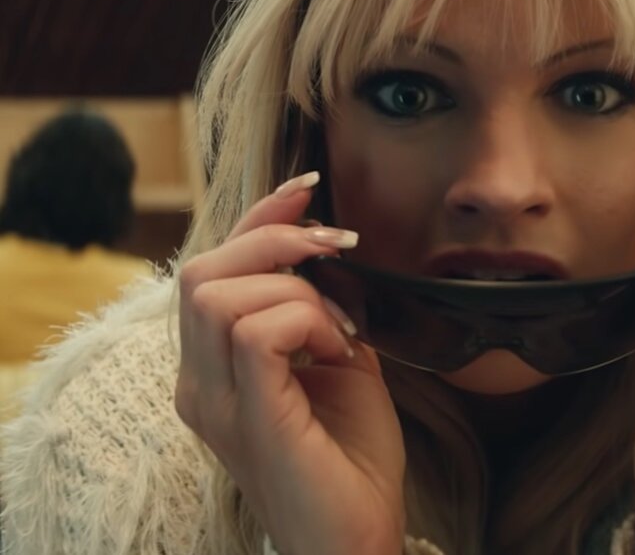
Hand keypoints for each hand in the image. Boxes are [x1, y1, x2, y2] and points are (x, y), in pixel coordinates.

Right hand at [175, 172, 406, 554]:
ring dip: (294, 287)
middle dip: (275, 240)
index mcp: (213, 368)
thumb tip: (331, 255)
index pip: (211, 270)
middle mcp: (198, 383)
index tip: (307, 191)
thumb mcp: (340, 363)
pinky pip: (255, 331)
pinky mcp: (246, 418)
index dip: (257, 220)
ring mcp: (215, 403)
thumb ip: (321, 312)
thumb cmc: (352, 458)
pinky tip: (338, 347)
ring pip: (218, 292)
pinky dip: (305, 319)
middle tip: (337, 248)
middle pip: (201, 270)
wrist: (360, 535)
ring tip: (339, 325)